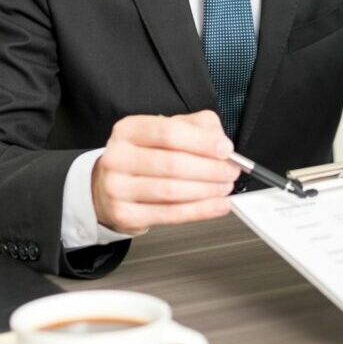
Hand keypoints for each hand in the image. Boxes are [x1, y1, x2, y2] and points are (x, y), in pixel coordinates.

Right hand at [92, 110, 239, 234]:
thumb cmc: (146, 157)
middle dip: (210, 170)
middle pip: (172, 163)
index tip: (225, 150)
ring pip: (171, 191)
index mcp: (129, 130)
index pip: (168, 132)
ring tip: (225, 188)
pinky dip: (200, 211)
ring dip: (207, 191)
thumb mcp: (169, 131)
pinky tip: (217, 205)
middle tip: (230, 172)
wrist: (112, 186)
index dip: (202, 142)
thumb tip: (221, 143)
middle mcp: (118, 156)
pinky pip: (169, 214)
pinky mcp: (123, 214)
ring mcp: (116, 187)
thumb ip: (198, 129)